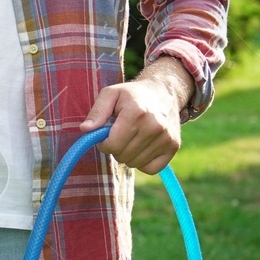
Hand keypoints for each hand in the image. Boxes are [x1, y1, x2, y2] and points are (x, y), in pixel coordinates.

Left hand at [78, 58, 191, 173]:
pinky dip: (143, 162)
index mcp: (136, 113)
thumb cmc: (132, 94)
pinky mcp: (173, 146)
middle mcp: (154, 126)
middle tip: (119, 134)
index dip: (104, 144)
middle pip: (123, 156)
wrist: (164, 91)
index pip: (113, 145)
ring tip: (131, 137)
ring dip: (128, 155)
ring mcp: (166, 137)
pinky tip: (142, 146)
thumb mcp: (111, 94)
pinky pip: (150, 168)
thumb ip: (97, 112)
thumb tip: (85, 130)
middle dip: (115, 148)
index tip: (105, 135)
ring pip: (135, 163)